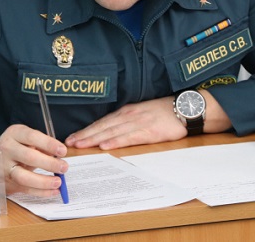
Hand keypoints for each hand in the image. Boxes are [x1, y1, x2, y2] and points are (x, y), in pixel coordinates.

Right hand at [0, 124, 67, 196]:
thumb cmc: (16, 146)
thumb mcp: (26, 139)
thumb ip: (41, 145)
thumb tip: (58, 155)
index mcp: (14, 133)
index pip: (32, 137)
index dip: (48, 144)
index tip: (63, 151)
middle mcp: (7, 149)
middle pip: (29, 157)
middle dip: (49, 163)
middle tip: (64, 167)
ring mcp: (5, 167)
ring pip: (24, 177)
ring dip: (44, 181)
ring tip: (58, 182)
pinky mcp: (7, 182)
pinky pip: (25, 189)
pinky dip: (41, 192)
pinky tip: (53, 191)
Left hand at [65, 91, 231, 149]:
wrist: (185, 108)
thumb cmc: (165, 112)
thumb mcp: (142, 113)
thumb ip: (127, 122)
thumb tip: (111, 132)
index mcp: (127, 112)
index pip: (102, 122)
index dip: (87, 130)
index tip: (73, 137)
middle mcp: (129, 115)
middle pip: (102, 126)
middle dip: (84, 135)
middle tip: (69, 143)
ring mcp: (138, 122)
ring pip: (111, 131)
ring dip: (94, 138)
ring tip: (80, 145)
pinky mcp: (149, 131)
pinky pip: (129, 137)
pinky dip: (115, 141)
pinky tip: (105, 145)